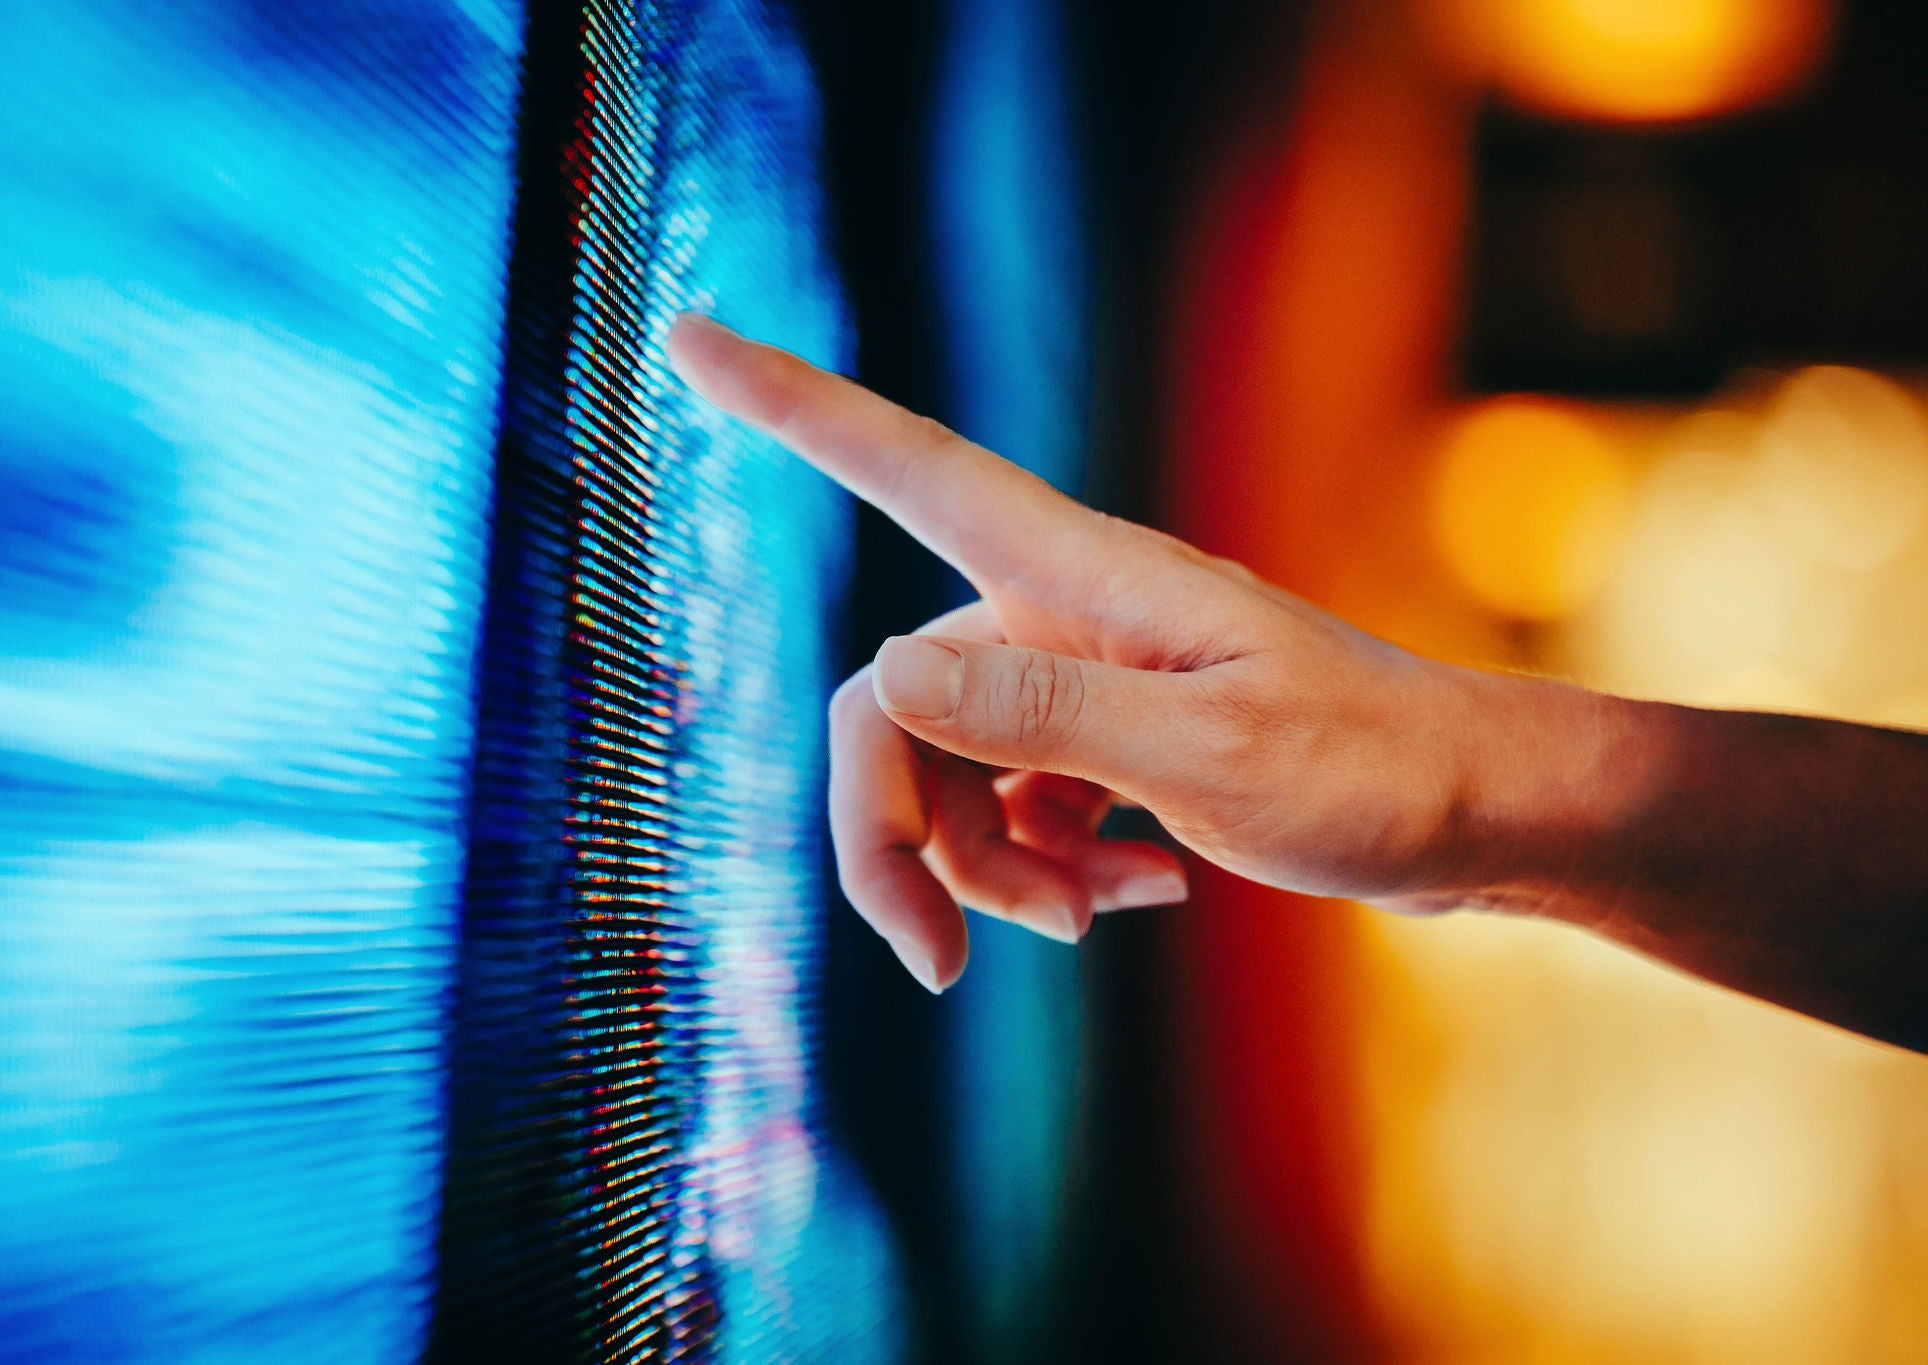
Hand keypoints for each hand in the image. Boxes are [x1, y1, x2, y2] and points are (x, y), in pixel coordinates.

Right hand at [667, 313, 1508, 992]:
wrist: (1475, 819)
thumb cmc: (1372, 772)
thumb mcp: (1209, 757)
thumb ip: (1044, 716)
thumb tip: (875, 674)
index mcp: (1078, 576)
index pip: (905, 465)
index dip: (788, 403)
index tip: (685, 332)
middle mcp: (1060, 612)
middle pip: (889, 707)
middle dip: (895, 842)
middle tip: (941, 968)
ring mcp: (1081, 679)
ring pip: (945, 774)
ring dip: (985, 873)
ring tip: (1092, 918)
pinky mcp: (1107, 741)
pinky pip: (1011, 809)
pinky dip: (1046, 872)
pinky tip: (1139, 897)